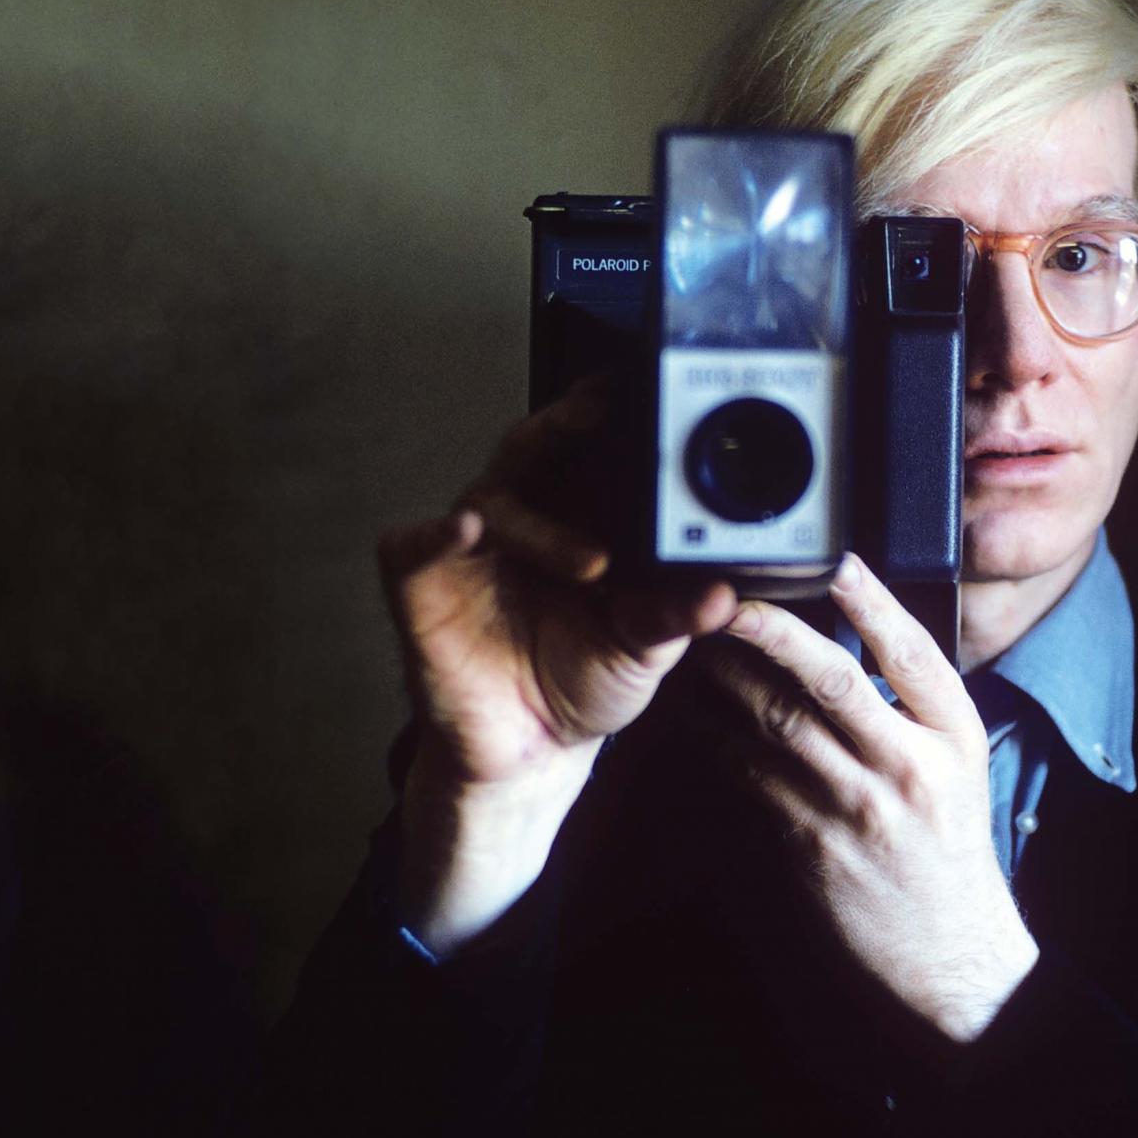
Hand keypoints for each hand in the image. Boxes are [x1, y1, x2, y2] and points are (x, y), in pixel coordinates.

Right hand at [377, 381, 736, 950]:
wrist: (532, 749)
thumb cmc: (585, 680)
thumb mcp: (645, 648)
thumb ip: (677, 617)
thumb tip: (723, 595)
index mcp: (581, 513)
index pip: (595, 446)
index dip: (617, 414)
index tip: (652, 388)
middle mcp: (524, 514)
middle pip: (537, 446)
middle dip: (568, 424)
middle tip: (603, 416)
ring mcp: (469, 545)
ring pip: (490, 497)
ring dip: (539, 523)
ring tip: (592, 562)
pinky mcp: (419, 581)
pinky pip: (413, 543)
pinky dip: (436, 531)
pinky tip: (465, 529)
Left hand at [700, 553, 1037, 1041]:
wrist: (944, 954)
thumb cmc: (946, 846)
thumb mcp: (958, 762)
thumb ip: (914, 700)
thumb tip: (858, 623)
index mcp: (951, 736)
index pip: (912, 653)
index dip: (872, 600)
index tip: (834, 559)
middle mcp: (906, 768)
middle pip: (832, 680)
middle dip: (772, 630)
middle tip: (728, 595)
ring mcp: (854, 810)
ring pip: (775, 723)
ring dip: (726, 677)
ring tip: (694, 641)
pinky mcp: (807, 846)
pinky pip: (749, 776)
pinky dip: (714, 738)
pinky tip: (690, 713)